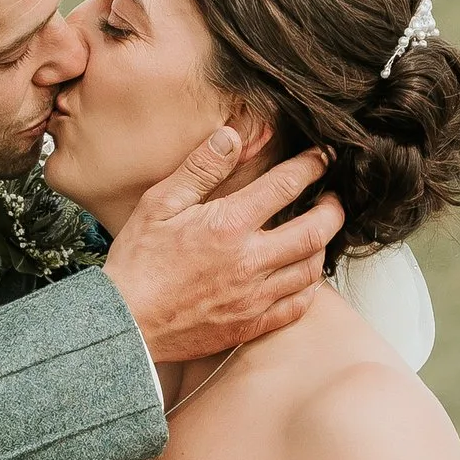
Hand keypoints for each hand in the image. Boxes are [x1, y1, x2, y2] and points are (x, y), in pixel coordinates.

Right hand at [103, 128, 343, 367]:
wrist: (126, 323)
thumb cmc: (137, 262)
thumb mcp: (159, 204)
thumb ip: (200, 168)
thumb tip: (232, 135)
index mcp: (229, 225)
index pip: (286, 186)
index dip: (311, 166)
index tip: (322, 158)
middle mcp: (250, 261)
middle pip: (315, 231)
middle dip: (333, 209)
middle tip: (333, 198)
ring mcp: (254, 297)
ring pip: (311, 270)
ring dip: (322, 247)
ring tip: (317, 234)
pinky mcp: (250, 324)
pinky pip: (297, 307)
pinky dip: (309, 288)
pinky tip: (301, 275)